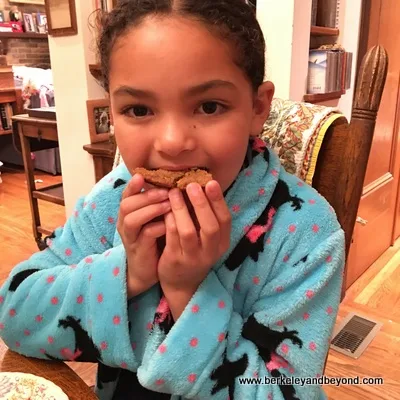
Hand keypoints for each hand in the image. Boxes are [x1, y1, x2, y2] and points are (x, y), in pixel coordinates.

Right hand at [117, 174, 170, 298]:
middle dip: (147, 196)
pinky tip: (169, 224)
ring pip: (132, 219)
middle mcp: (125, 224)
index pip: (126, 195)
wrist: (147, 271)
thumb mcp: (153, 219)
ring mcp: (131, 238)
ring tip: (169, 205)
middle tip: (166, 191)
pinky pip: (145, 236)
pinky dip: (157, 227)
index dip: (133, 185)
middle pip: (126, 204)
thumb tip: (174, 182)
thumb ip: (157, 203)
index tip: (142, 175)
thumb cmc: (154, 239)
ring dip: (151, 209)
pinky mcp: (139, 250)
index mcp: (128, 213)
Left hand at [158, 181, 230, 296]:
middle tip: (192, 185)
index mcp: (222, 243)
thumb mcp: (206, 237)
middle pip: (210, 226)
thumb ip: (205, 216)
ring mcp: (192, 258)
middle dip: (201, 203)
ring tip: (174, 192)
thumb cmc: (194, 251)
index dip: (218, 201)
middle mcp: (210, 252)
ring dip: (181, 209)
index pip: (225, 220)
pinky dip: (169, 220)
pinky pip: (171, 237)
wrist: (181, 283)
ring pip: (188, 231)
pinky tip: (164, 207)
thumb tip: (200, 183)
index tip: (211, 182)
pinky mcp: (175, 260)